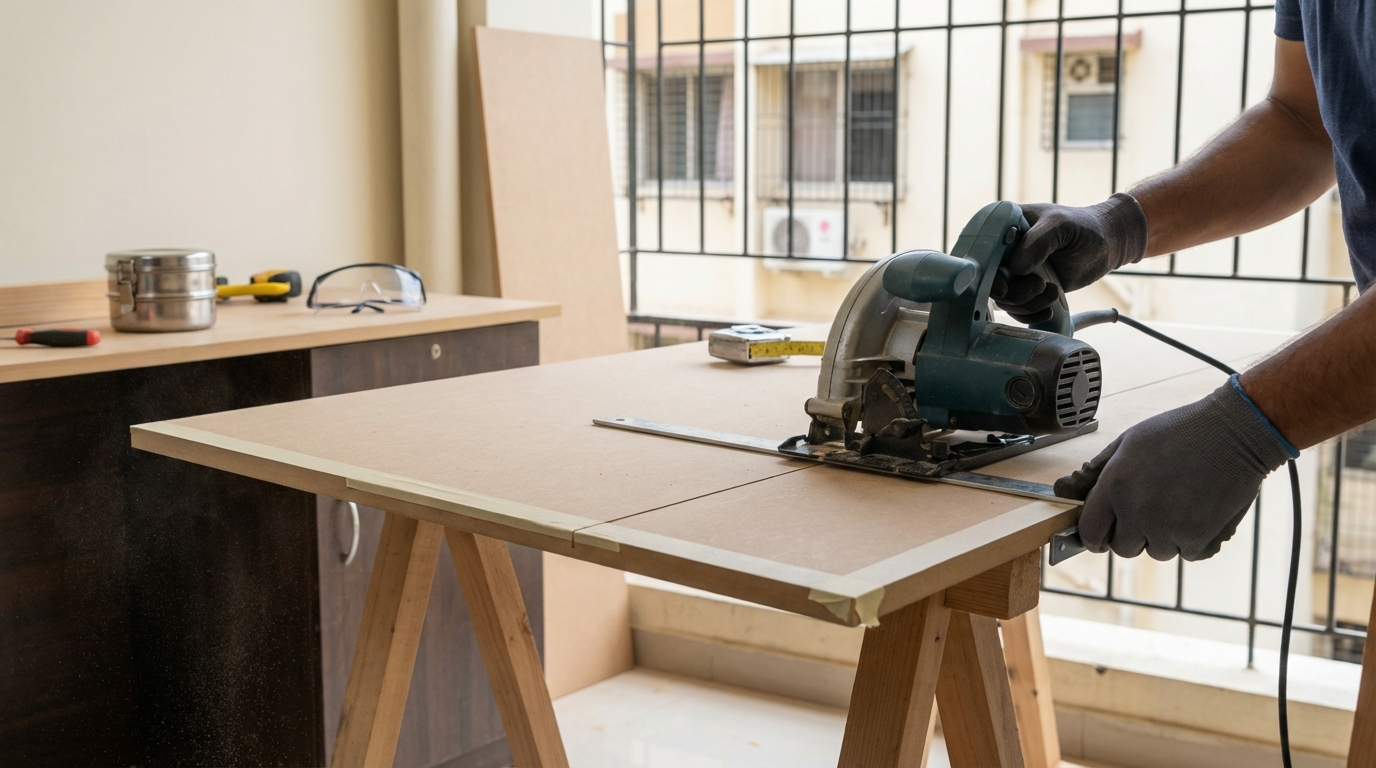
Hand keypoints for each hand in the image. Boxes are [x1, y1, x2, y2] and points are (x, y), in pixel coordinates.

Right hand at [992, 193, 1148, 323]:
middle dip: (1013, 293)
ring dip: (1027, 304)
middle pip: (989, 282)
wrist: (1105, 244)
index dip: (986, 272)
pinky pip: (1017, 310)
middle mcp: (1004, 252)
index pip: (980, 253)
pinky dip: (1030, 314)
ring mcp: (1014, 273)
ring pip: (1004, 300)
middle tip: (1039, 286)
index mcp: (1004, 227)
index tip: (1005, 284)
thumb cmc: (1083, 226)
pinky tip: (1048, 309)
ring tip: (1052, 292)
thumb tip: (1015, 268)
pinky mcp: (1026, 290)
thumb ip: (1037, 241)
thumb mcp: (1060, 224)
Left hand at [1054, 376, 1296, 560]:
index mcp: (1115, 487)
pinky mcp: (1198, 538)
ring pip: (1155, 552)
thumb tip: (1065, 489)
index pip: (1089, 533)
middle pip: (1121, 548)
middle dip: (1130, 534)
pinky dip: (1190, 540)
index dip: (1094, 534)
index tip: (1102, 531)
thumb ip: (1096, 471)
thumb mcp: (1128, 441)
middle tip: (1147, 511)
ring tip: (1176, 504)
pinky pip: (1186, 553)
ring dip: (1162, 537)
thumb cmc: (1179, 432)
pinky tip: (1196, 511)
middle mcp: (1138, 512)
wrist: (1234, 433)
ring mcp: (1169, 529)